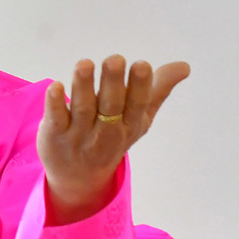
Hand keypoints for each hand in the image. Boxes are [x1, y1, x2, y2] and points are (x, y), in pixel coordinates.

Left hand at [38, 55, 189, 224]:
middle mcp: (106, 133)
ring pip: (83, 109)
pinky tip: (55, 86)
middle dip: (113, 83)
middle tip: (115, 59)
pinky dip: (55, 103)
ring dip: (83, 86)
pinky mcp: (54, 135)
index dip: (140, 87)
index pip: (137, 106)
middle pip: (110, 107)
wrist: (78, 179)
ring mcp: (79, 135)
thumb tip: (184, 66)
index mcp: (130, 126)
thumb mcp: (139, 119)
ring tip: (85, 64)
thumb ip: (157, 90)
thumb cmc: (113, 138)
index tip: (142, 64)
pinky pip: (55, 118)